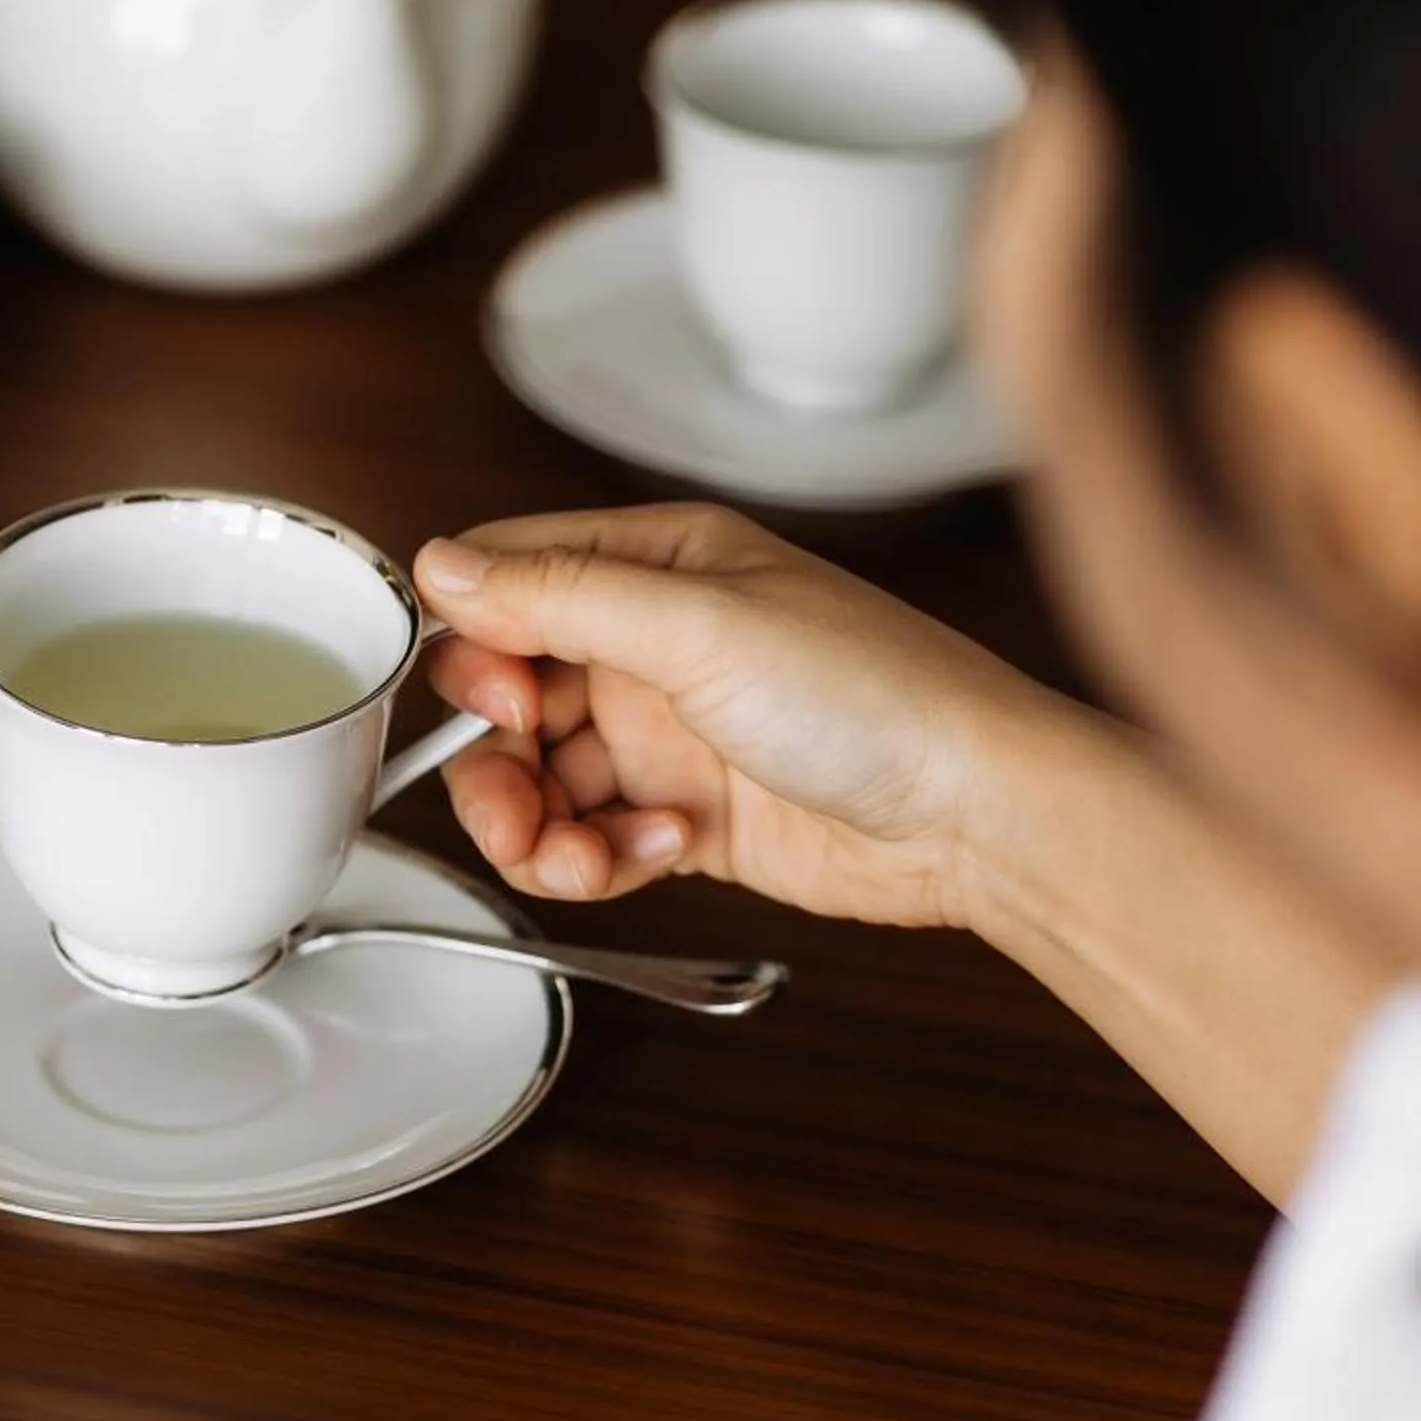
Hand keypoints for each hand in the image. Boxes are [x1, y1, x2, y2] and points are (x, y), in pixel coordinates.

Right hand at [415, 505, 1074, 925]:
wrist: (979, 816)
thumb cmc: (877, 694)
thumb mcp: (699, 626)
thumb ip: (559, 596)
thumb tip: (441, 566)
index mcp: (655, 563)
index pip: (508, 581)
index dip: (474, 644)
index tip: (492, 699)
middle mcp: (650, 642)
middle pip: (503, 694)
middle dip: (492, 757)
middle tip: (515, 800)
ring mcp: (666, 732)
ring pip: (536, 778)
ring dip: (534, 826)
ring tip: (571, 856)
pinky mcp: (684, 815)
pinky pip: (589, 838)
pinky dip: (598, 858)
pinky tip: (655, 850)